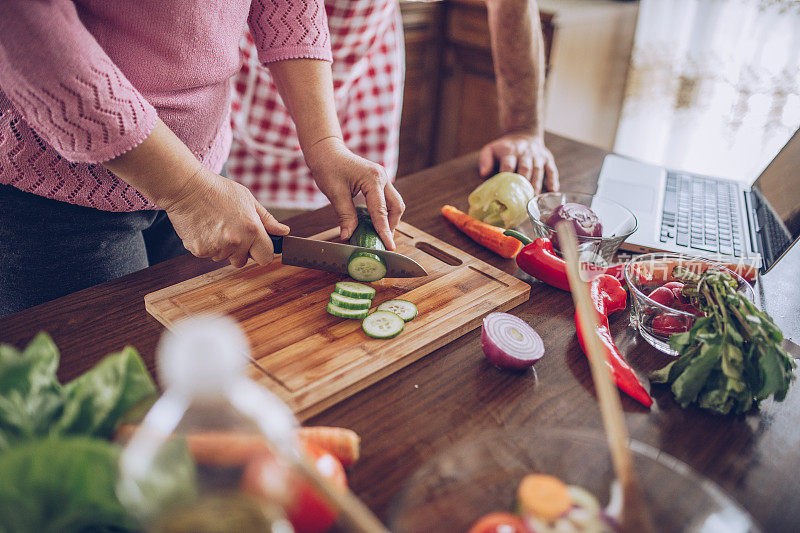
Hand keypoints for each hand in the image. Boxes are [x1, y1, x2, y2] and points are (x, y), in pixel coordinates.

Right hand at [160, 168, 288, 267]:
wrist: (186, 188)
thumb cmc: (218, 190)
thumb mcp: (248, 200)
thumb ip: (267, 220)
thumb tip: (284, 231)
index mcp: (252, 230)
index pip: (266, 258)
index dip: (262, 253)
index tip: (257, 247)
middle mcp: (236, 242)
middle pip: (242, 262)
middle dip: (239, 251)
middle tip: (230, 230)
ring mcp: (217, 248)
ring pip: (224, 258)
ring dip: (222, 247)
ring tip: (214, 225)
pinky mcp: (200, 250)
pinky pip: (208, 254)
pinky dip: (206, 245)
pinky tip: (203, 228)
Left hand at [305, 137, 404, 249]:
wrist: (326, 151)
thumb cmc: (328, 167)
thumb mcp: (335, 193)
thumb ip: (345, 215)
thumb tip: (348, 236)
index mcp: (373, 179)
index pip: (381, 211)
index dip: (384, 231)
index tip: (389, 247)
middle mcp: (382, 178)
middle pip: (396, 207)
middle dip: (391, 225)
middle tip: (382, 241)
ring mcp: (382, 178)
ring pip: (394, 203)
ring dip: (389, 219)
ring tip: (378, 234)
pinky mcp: (378, 181)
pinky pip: (387, 200)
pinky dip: (383, 212)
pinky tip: (374, 222)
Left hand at [478, 132, 558, 192]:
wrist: (524, 133)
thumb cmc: (505, 148)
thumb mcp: (491, 149)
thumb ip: (485, 160)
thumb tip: (484, 173)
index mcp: (510, 151)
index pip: (508, 164)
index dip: (507, 176)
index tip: (505, 190)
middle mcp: (525, 152)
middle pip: (525, 168)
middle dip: (524, 182)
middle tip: (522, 198)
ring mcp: (538, 156)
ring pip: (538, 170)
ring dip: (537, 184)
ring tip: (534, 197)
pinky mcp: (548, 158)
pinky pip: (552, 169)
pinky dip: (553, 179)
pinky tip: (553, 190)